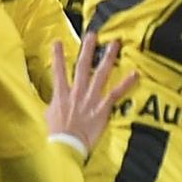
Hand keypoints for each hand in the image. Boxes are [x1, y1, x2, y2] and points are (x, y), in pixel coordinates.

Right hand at [45, 30, 137, 151]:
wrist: (66, 146)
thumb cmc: (55, 135)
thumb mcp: (46, 117)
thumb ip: (49, 105)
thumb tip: (46, 102)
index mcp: (61, 94)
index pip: (58, 71)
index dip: (58, 56)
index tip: (58, 42)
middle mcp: (76, 92)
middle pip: (83, 66)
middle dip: (88, 49)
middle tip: (92, 35)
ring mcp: (90, 99)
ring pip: (100, 74)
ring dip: (108, 58)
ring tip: (115, 44)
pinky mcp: (102, 109)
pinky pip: (116, 93)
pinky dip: (126, 84)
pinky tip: (135, 74)